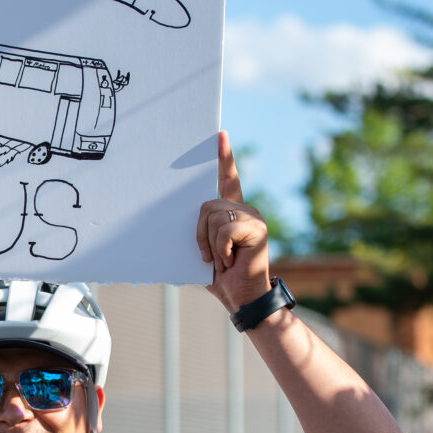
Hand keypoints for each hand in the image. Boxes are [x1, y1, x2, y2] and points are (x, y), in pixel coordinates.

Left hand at [197, 131, 272, 313]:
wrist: (241, 297)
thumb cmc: (220, 275)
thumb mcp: (202, 248)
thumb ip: (198, 228)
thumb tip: (174, 213)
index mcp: (232, 212)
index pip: (227, 179)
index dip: (224, 157)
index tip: (219, 135)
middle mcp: (245, 209)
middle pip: (206, 205)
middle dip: (199, 233)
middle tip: (209, 256)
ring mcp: (253, 217)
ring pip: (213, 217)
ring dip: (210, 245)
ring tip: (224, 259)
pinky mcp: (257, 228)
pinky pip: (224, 230)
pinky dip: (221, 250)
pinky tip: (232, 261)